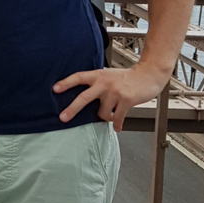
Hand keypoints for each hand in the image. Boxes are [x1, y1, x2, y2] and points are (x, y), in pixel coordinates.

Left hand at [54, 64, 170, 131]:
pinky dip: (116, 124)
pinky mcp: (126, 100)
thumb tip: (81, 97)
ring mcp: (115, 92)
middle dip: (72, 109)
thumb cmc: (126, 77)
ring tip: (110, 115)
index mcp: (97, 75)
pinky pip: (117, 117)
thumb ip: (96, 83)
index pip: (78, 77)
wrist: (148, 75)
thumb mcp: (108, 75)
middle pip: (84, 97)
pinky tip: (117, 127)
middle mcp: (104, 83)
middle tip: (63, 118)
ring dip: (105, 117)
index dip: (66, 83)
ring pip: (102, 112)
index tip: (54, 89)